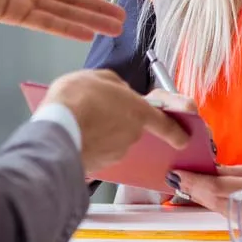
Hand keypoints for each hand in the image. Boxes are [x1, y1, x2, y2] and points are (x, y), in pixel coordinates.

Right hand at [45, 69, 189, 173]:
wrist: (55, 131)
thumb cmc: (75, 101)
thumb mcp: (96, 77)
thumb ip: (114, 84)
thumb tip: (117, 91)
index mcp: (138, 110)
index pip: (167, 123)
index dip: (177, 131)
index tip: (186, 137)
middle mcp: (132, 134)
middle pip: (133, 126)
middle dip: (120, 118)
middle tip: (99, 106)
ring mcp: (117, 151)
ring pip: (115, 138)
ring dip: (104, 130)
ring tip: (83, 118)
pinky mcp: (101, 164)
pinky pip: (101, 150)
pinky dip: (93, 142)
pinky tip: (78, 132)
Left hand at [172, 161, 241, 214]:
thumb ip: (235, 171)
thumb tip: (211, 168)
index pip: (214, 188)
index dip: (193, 181)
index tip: (176, 172)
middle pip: (212, 201)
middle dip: (193, 188)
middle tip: (175, 176)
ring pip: (218, 209)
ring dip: (202, 196)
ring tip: (187, 182)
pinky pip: (229, 215)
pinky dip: (216, 204)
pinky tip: (207, 194)